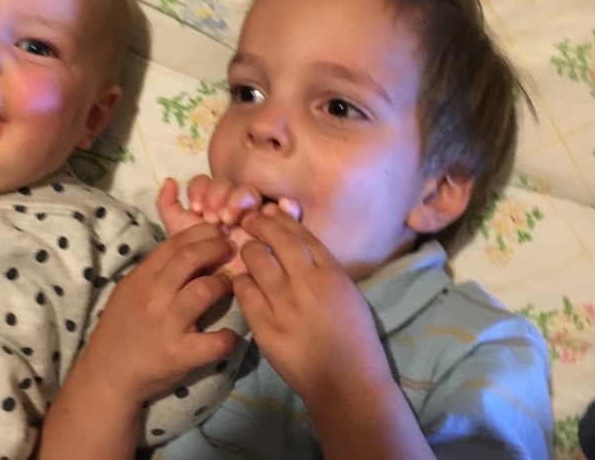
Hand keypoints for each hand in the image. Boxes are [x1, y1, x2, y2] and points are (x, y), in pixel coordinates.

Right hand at [74, 222, 239, 404]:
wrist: (106, 374)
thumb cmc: (121, 329)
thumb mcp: (130, 290)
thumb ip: (156, 271)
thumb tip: (192, 250)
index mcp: (142, 278)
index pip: (175, 243)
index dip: (203, 232)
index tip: (219, 232)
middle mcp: (154, 296)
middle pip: (191, 258)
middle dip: (217, 248)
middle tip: (232, 250)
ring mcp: (168, 324)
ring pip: (205, 290)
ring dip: (224, 284)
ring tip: (230, 286)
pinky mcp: (179, 354)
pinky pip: (214, 341)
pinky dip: (228, 337)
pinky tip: (231, 335)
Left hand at [157, 176, 299, 275]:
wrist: (216, 294)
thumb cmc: (197, 264)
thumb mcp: (178, 235)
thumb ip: (169, 207)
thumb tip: (169, 179)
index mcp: (209, 204)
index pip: (206, 182)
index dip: (201, 189)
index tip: (196, 209)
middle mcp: (231, 206)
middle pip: (228, 185)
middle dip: (218, 196)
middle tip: (213, 218)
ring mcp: (253, 217)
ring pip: (251, 193)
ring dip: (240, 200)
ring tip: (232, 220)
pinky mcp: (274, 230)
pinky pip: (290, 212)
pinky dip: (288, 206)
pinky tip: (282, 207)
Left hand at [233, 205, 390, 410]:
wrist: (346, 382)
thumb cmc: (353, 337)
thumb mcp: (346, 292)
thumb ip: (322, 268)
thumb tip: (295, 244)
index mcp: (331, 272)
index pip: (301, 234)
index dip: (281, 219)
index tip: (268, 211)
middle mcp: (307, 282)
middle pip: (277, 240)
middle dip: (259, 224)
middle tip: (248, 221)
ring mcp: (285, 304)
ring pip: (256, 261)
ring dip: (248, 251)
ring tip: (245, 252)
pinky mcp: (266, 326)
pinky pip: (244, 292)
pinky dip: (241, 282)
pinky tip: (241, 282)